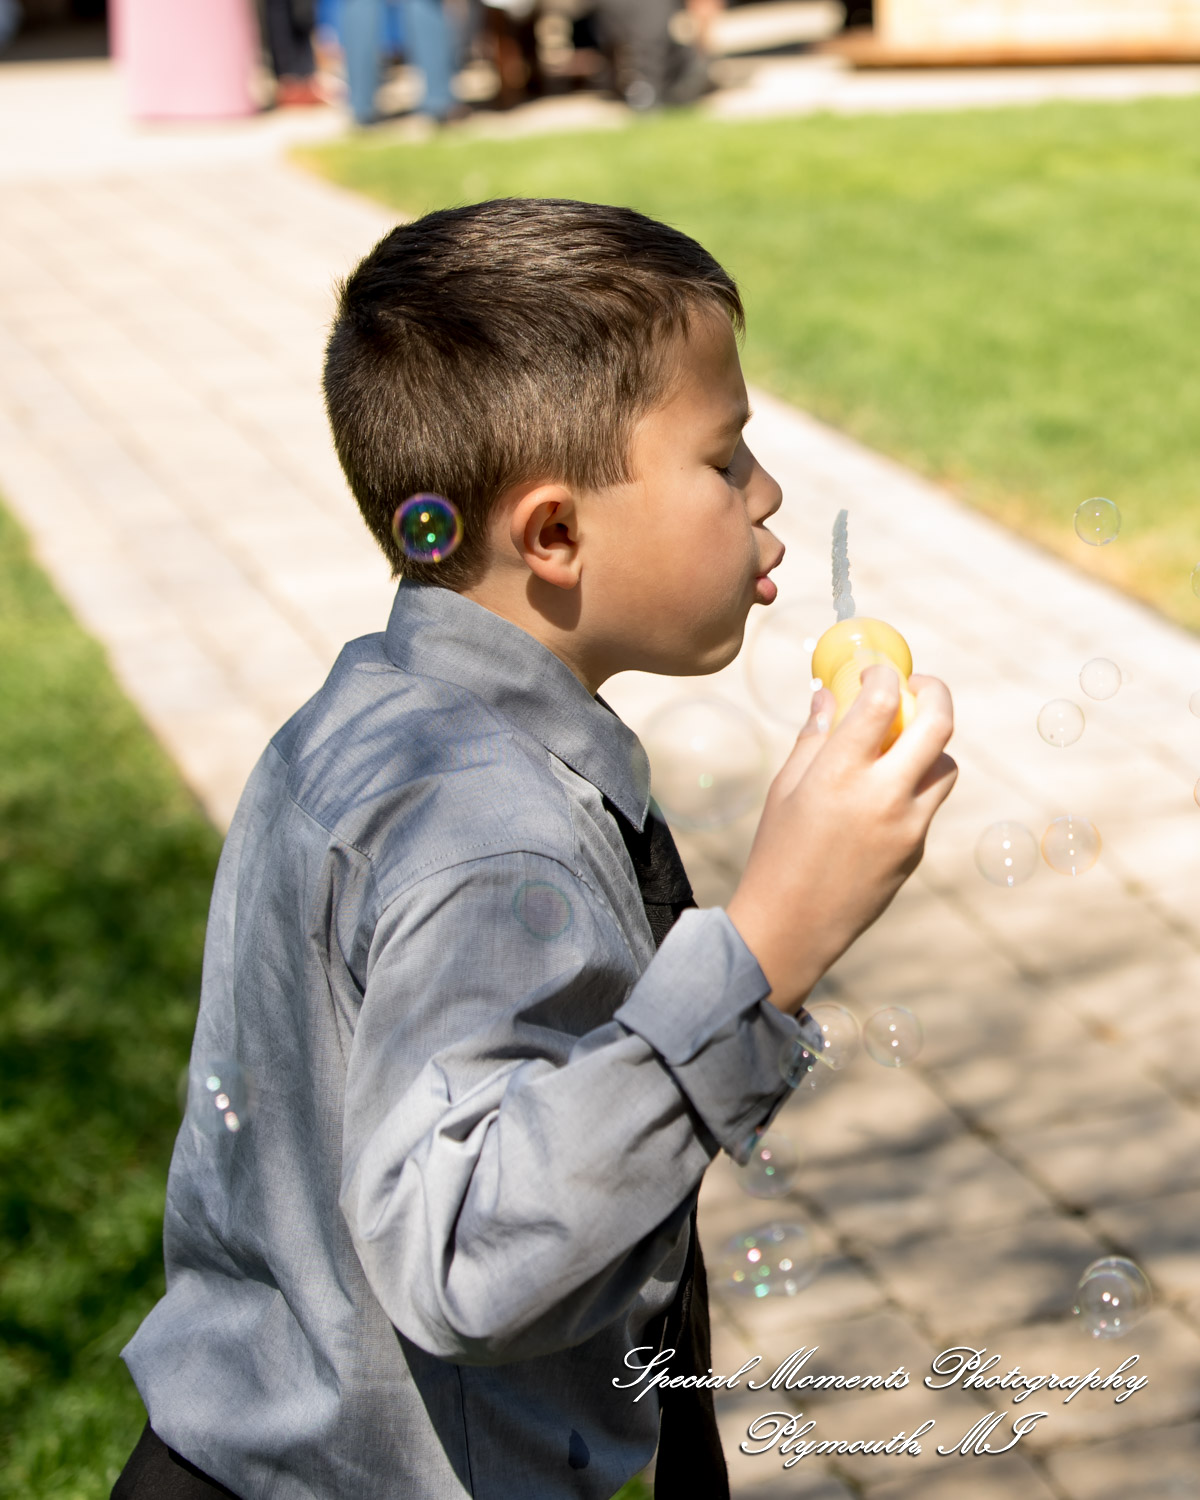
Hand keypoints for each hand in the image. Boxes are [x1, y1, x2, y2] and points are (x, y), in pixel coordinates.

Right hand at [726, 666, 957, 1012]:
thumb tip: (828, 695)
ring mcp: (907, 827)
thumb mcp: (786, 789)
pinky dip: (914, 786)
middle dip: (936, 692)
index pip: (883, 702)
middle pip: (939, 724)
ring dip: (931, 745)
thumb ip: (814, 738)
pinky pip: (928, 804)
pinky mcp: (916, 851)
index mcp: (839, 774)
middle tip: (919, 684)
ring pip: (946, 766)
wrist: (792, 927)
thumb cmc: (777, 852)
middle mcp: (882, 796)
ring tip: (899, 746)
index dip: (884, 675)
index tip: (875, 671)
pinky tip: (879, 798)